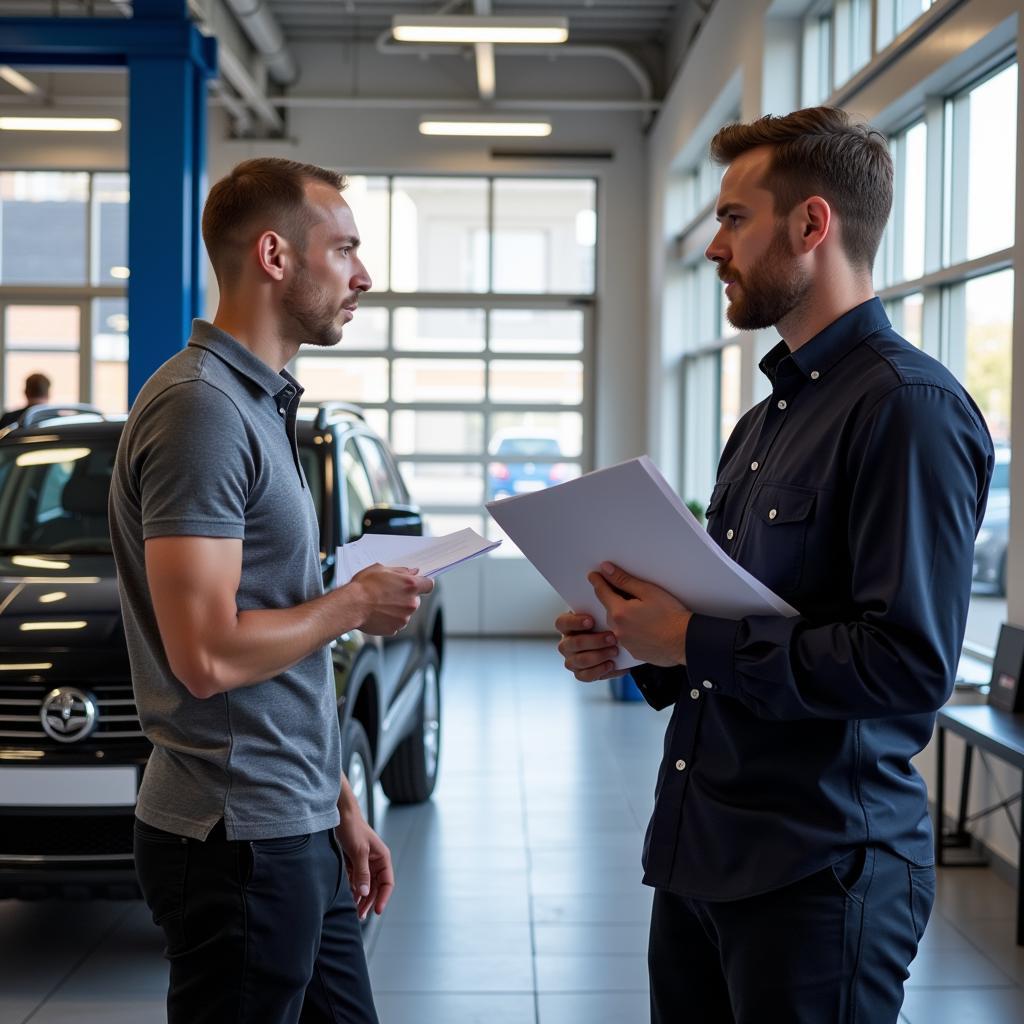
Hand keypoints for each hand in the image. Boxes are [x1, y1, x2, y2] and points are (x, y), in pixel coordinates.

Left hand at [336, 797, 394, 919]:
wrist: (341, 814)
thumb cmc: (353, 828)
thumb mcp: (358, 851)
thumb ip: (362, 872)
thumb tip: (364, 893)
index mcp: (382, 858)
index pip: (387, 883)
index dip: (383, 898)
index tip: (377, 911)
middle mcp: (376, 861)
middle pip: (376, 887)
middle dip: (370, 901)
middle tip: (361, 916)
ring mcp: (365, 862)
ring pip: (366, 885)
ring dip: (361, 897)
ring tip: (355, 910)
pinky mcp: (354, 862)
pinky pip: (356, 879)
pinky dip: (353, 889)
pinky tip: (349, 897)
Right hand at [350, 564, 433, 635]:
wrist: (351, 605)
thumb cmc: (364, 586)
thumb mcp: (382, 569)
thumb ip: (401, 571)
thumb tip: (413, 572)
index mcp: (410, 586)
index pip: (429, 585)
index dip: (424, 584)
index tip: (419, 584)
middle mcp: (411, 603)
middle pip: (415, 600)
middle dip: (405, 597)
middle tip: (389, 594)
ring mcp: (404, 618)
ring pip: (405, 612)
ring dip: (397, 609)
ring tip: (380, 604)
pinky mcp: (395, 629)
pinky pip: (395, 623)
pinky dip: (389, 619)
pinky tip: (377, 613)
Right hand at [555, 610, 628, 682]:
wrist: (620, 643)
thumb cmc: (608, 623)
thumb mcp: (604, 613)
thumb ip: (601, 607)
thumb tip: (603, 596)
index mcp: (568, 625)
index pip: (562, 622)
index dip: (575, 622)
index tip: (592, 621)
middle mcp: (566, 643)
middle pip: (573, 644)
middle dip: (594, 641)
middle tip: (612, 638)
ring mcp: (571, 660)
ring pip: (579, 660)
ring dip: (598, 656)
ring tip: (615, 651)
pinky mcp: (580, 673)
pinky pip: (584, 676)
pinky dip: (599, 670)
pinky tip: (611, 664)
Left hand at [588, 562, 690, 666]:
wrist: (686, 642)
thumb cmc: (671, 615)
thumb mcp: (648, 591)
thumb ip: (624, 580)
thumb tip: (606, 570)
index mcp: (619, 612)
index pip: (602, 592)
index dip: (598, 582)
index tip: (594, 576)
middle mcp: (617, 630)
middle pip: (610, 609)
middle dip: (615, 601)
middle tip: (630, 595)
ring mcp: (625, 643)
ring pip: (618, 625)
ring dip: (624, 617)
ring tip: (643, 614)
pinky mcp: (633, 652)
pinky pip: (627, 637)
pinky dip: (632, 631)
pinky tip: (646, 628)